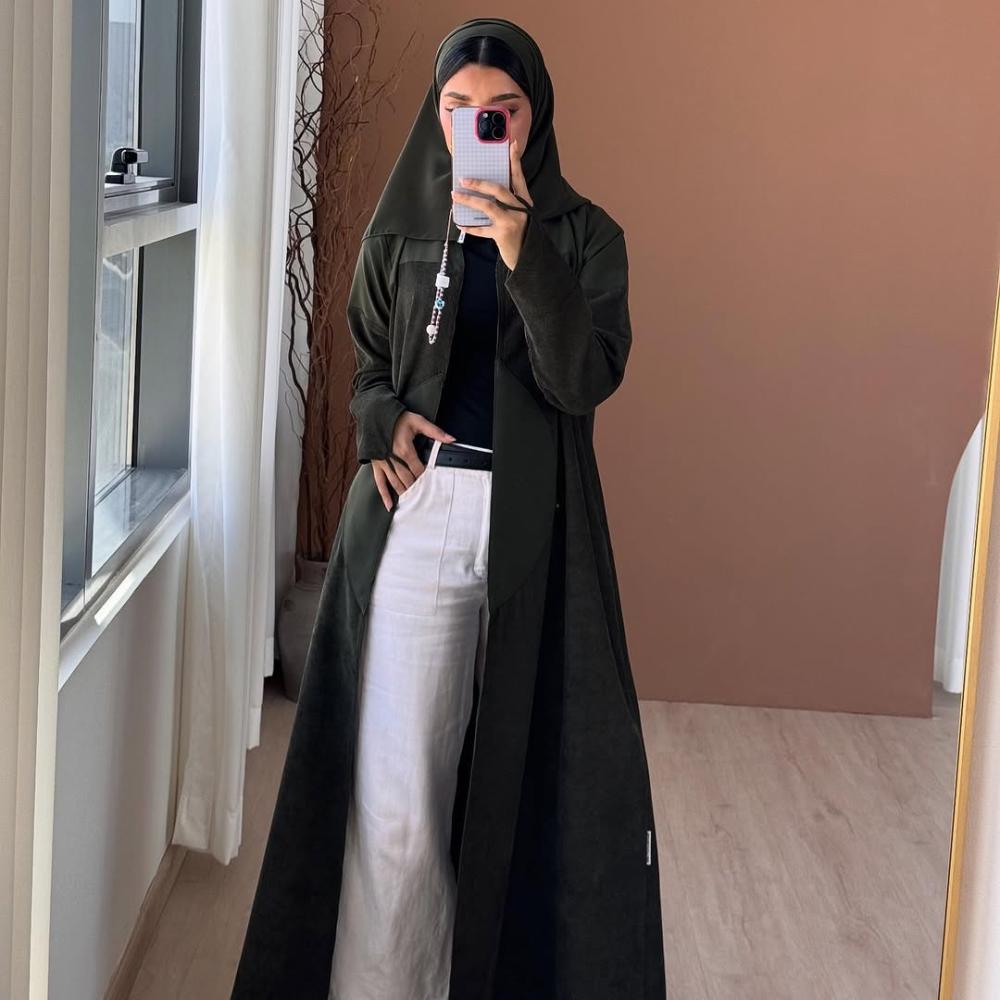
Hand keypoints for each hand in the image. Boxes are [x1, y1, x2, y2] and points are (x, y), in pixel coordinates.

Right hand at [372, 410, 454, 510]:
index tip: (434, 485)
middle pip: (408, 480)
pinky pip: (380, 483)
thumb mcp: (418, 421)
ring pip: (396, 484)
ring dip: (405, 494)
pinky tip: (390, 506)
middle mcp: (393, 459)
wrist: (374, 414)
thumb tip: (452, 439)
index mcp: (405, 449)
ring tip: (414, 503)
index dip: (426, 478)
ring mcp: (383, 464)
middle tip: (426, 498)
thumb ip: (435, 431)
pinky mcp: (376, 465)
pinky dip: (384, 495)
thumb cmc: (397, 417)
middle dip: (417, 489)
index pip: (418, 470)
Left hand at [451, 136, 534, 270]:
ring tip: (455, 196)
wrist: (532, 260)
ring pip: (487, 206)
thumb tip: (486, 192)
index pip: (519, 177)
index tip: (511, 144)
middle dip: (479, 183)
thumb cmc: (523, 236)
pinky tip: (461, 224)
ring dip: (469, 200)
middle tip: (463, 179)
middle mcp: (520, 209)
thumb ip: (509, 203)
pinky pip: (482, 229)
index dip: (514, 160)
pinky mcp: (503, 236)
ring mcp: (512, 222)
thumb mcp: (521, 216)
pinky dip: (470, 228)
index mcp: (525, 201)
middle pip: (498, 189)